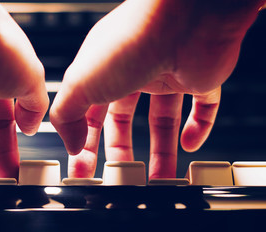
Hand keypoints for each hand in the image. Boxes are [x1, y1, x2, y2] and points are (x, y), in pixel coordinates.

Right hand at [50, 0, 263, 178]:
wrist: (185, 19)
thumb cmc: (132, 40)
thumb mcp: (80, 83)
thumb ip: (67, 115)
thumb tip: (70, 143)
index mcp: (101, 69)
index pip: (88, 112)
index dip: (85, 141)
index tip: (84, 167)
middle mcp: (133, 70)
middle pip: (123, 119)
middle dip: (121, 150)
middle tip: (121, 176)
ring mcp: (167, 73)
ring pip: (162, 119)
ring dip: (161, 150)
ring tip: (159, 177)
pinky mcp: (200, 77)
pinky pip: (201, 107)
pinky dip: (197, 127)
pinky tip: (189, 144)